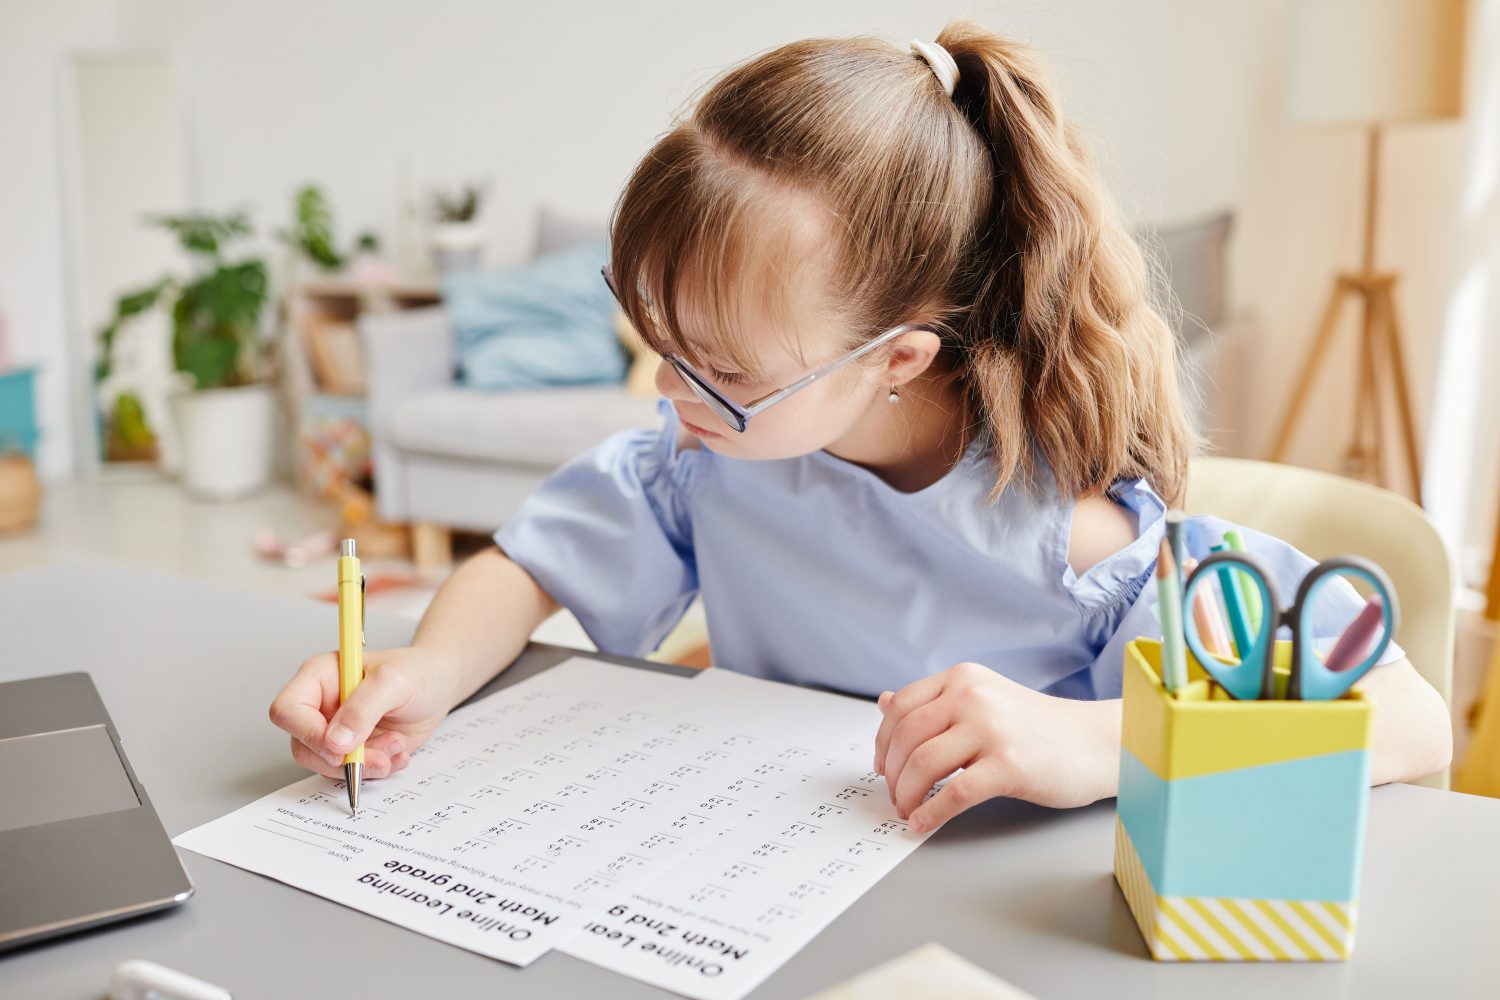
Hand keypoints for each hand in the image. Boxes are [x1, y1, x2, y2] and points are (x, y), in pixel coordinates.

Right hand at [269, 646, 461, 780]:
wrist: (439, 684)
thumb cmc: (416, 671)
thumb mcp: (393, 682)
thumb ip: (363, 708)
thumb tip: (335, 742)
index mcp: (319, 677)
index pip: (288, 710)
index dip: (308, 734)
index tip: (340, 748)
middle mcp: (320, 705)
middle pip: (303, 746)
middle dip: (343, 759)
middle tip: (380, 756)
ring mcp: (334, 730)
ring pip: (326, 765)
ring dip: (365, 765)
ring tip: (396, 747)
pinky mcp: (352, 749)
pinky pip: (351, 773)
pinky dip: (377, 770)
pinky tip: (398, 753)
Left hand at [872, 662, 1118, 830]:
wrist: (1097, 742)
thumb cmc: (1041, 727)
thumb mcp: (985, 698)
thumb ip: (936, 701)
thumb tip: (884, 702)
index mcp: (963, 678)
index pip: (901, 706)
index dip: (883, 741)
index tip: (882, 766)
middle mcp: (972, 696)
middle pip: (906, 737)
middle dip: (892, 774)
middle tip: (895, 796)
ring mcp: (991, 729)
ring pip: (922, 764)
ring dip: (906, 795)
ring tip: (908, 810)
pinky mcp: (1009, 766)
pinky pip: (953, 794)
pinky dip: (931, 813)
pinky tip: (924, 823)